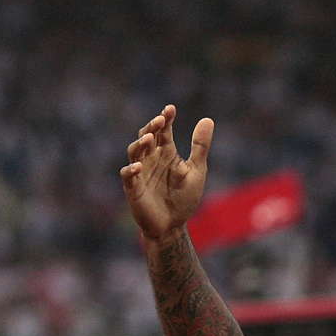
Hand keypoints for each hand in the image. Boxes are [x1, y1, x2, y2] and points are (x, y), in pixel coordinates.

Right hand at [121, 103, 212, 242]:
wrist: (173, 226)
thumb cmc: (184, 198)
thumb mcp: (196, 170)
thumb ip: (200, 146)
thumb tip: (207, 119)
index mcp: (166, 153)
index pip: (164, 131)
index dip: (165, 119)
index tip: (171, 109)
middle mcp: (151, 159)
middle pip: (147, 137)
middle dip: (152, 127)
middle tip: (160, 120)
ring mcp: (141, 173)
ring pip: (134, 152)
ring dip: (140, 144)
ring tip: (150, 138)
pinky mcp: (133, 188)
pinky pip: (128, 176)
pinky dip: (131, 171)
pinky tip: (138, 167)